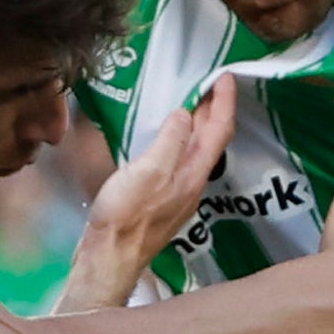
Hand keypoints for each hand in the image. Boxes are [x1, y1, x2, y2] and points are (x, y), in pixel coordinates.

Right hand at [85, 71, 235, 264]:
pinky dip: (180, 141)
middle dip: (213, 109)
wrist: (109, 258)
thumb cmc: (126, 216)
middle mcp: (192, 182)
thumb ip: (170, 141)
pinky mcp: (162, 201)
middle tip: (206, 83)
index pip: (219, 130)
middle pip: (211, 140)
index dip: (224, 101)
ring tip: (189, 103)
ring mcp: (178, 193)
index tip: (224, 76)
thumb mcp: (148, 171)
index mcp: (193, 173)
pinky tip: (166, 137)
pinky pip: (181, 162)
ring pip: (197, 151)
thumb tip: (184, 114)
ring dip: (197, 125)